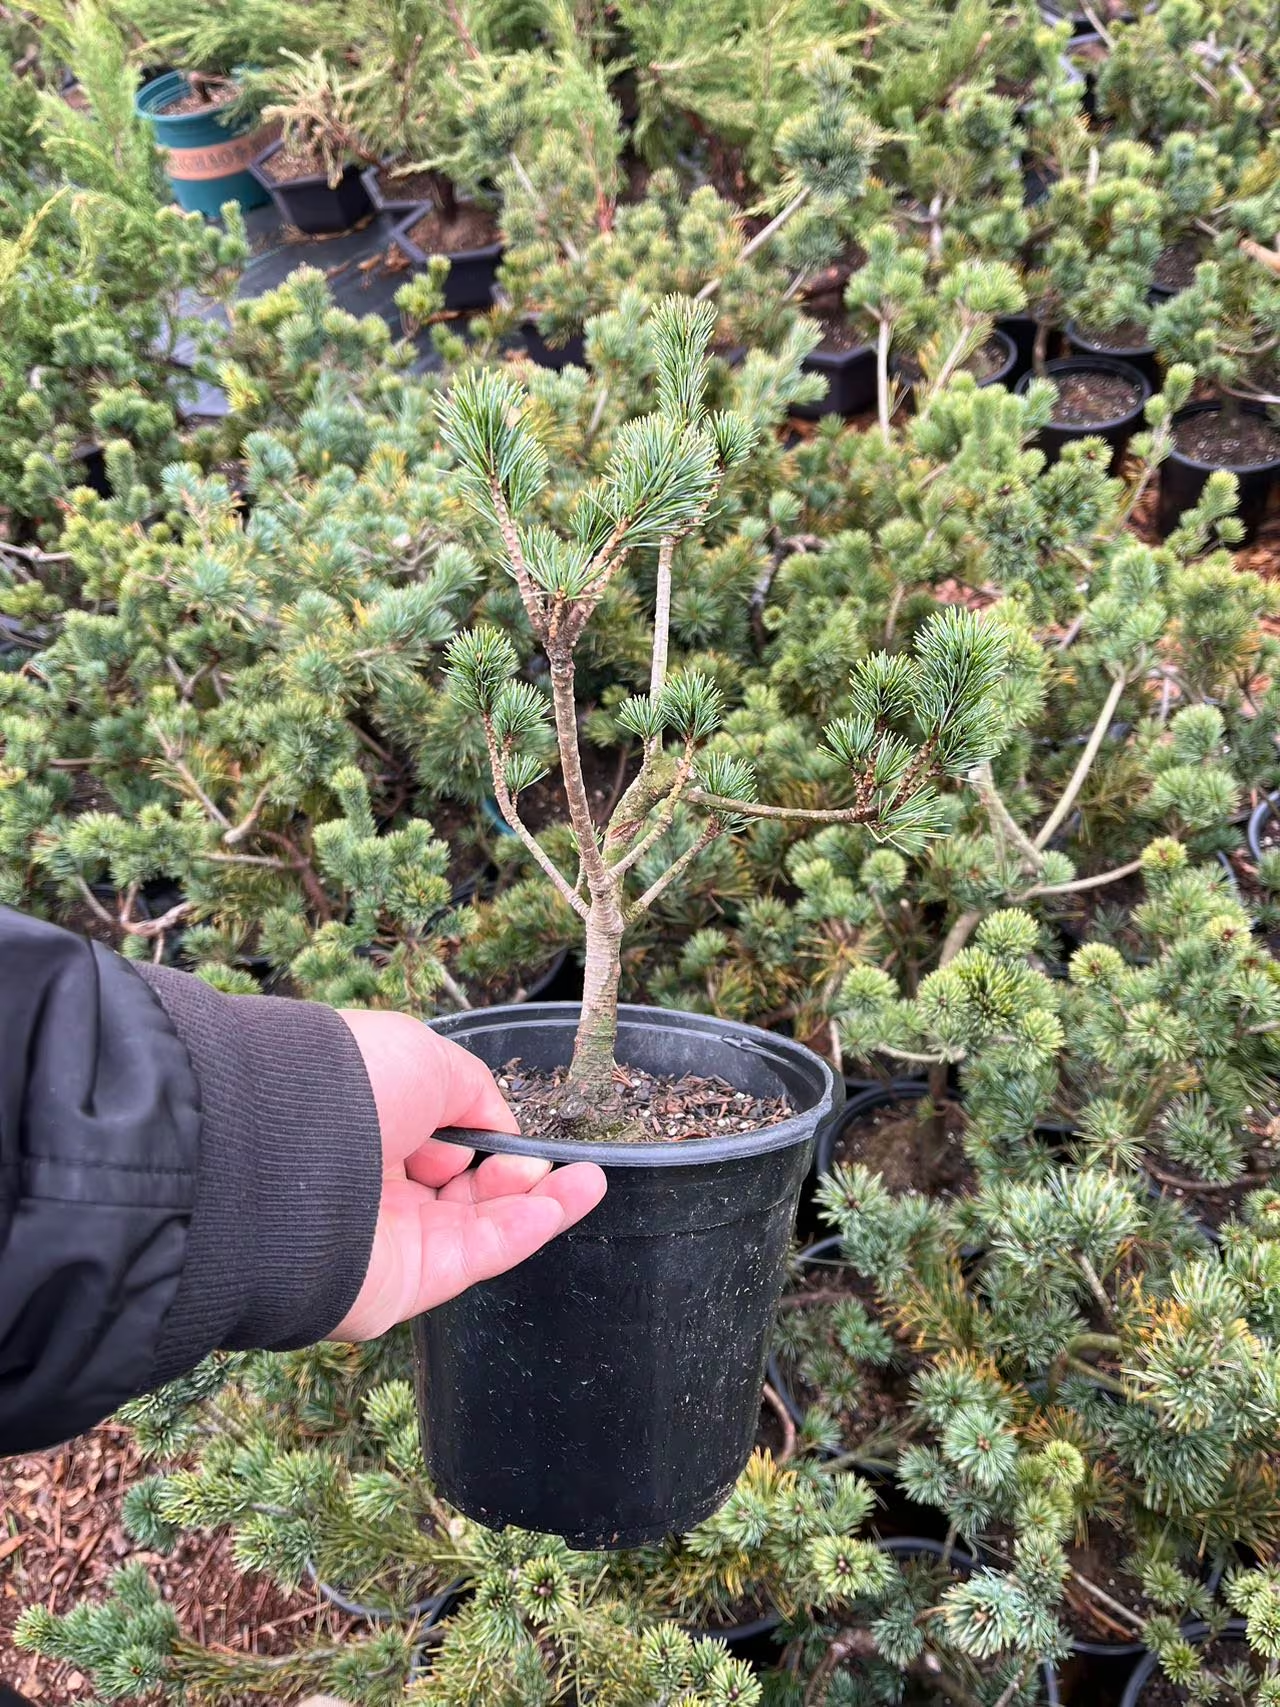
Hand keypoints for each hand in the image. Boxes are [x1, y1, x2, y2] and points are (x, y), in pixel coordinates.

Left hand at [330, 1010, 606, 1339]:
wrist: (288, 1151)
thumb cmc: (347, 1086)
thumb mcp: (422, 1058)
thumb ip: (473, 1093)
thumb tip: (503, 1128)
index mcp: (366, 1126)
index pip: (439, 1141)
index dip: (486, 1137)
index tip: (522, 1134)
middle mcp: (373, 1185)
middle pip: (464, 1189)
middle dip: (515, 1172)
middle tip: (553, 1161)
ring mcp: (387, 1239)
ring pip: (478, 1226)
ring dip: (537, 1203)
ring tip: (586, 1180)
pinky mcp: (401, 1286)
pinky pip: (474, 1258)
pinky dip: (524, 1231)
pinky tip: (564, 1202)